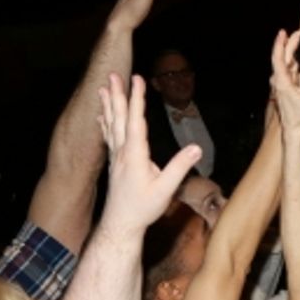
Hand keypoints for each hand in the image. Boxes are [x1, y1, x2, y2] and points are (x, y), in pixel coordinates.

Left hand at [97, 73, 201, 235]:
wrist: (120, 224)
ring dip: (108, 105)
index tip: (137, 79)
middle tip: (113, 75)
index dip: (137, 99)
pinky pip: (108, 136)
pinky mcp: (115, 163)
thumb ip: (180, 168)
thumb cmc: (143, 208)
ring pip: (111, 125)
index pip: (136, 121)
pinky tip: (102, 115)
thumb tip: (197, 148)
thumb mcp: (166, 189)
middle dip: (117, 95)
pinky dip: (105, 122)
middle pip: (119, 118)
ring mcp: (116, 157)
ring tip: (103, 87)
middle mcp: (122, 152)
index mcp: (134, 155)